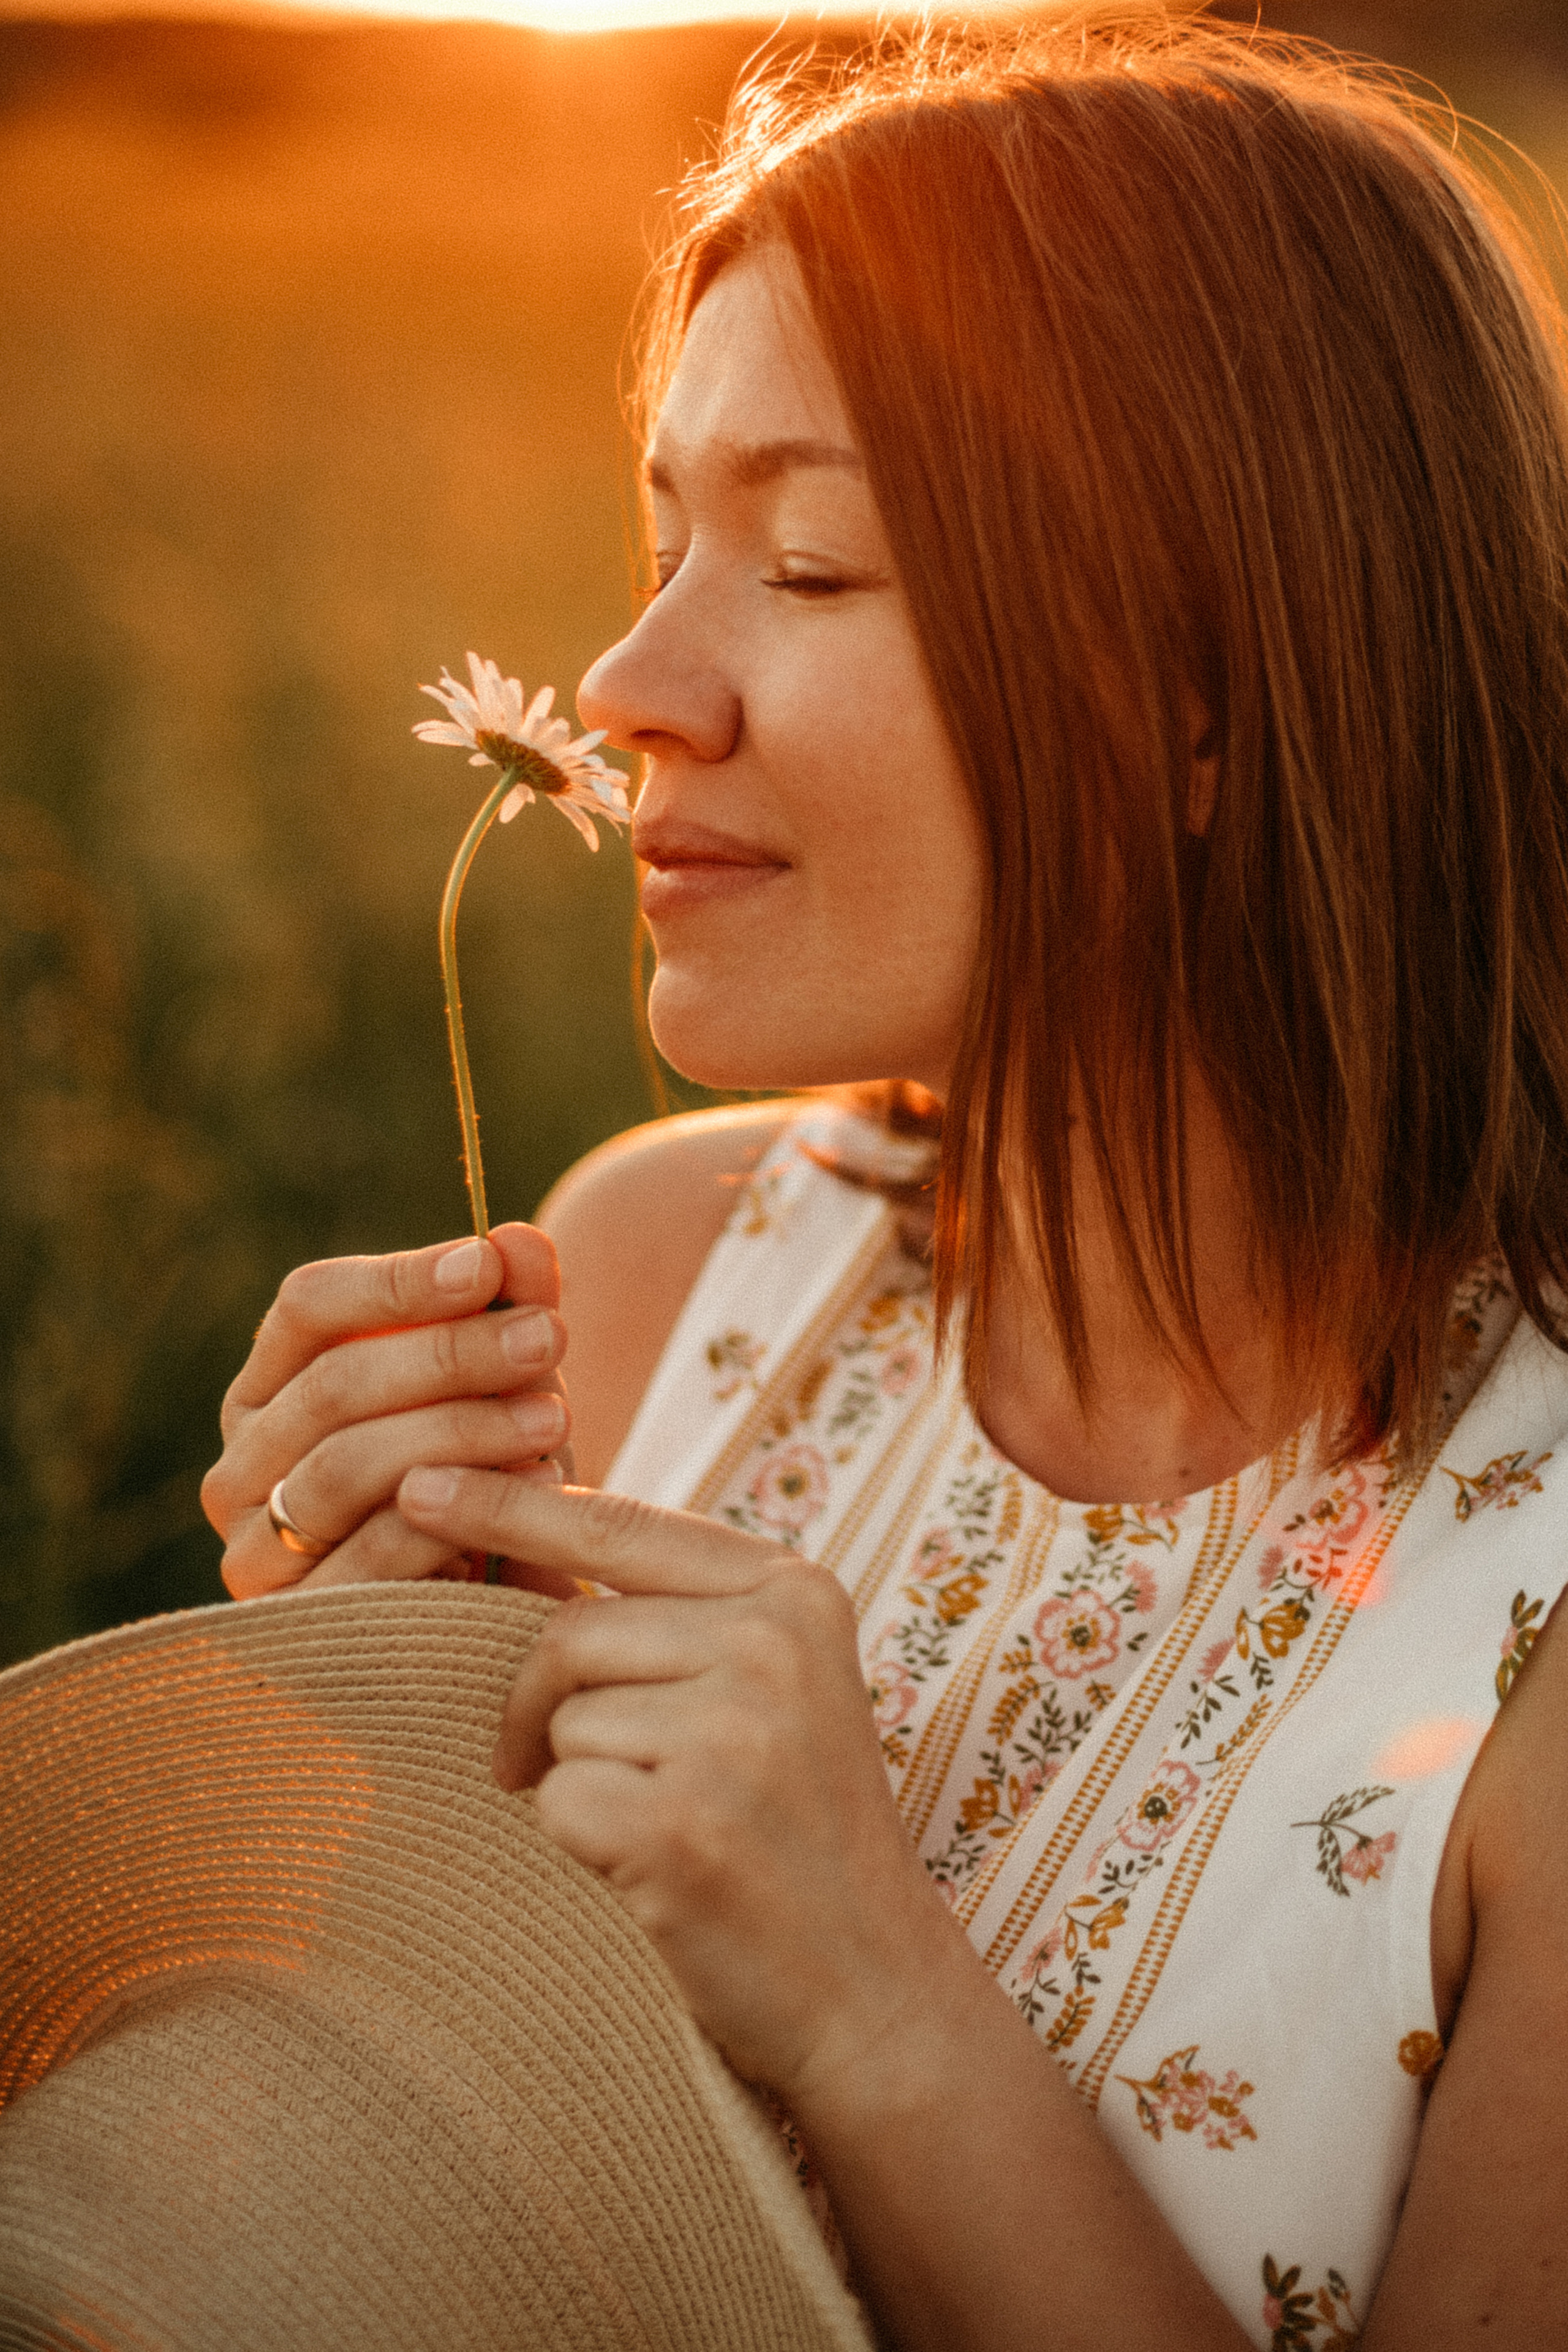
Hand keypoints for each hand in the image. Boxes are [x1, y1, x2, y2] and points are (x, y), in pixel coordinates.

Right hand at [203, 1227, 575, 1598]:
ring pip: (347, 1467)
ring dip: (459, 1433)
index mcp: (273, 1388)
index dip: (397, 1280)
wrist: (498, 1617)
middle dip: (450, 1355)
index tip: (487, 1264)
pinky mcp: (298, 1623)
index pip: (308, 1306)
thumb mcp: (506, 1389)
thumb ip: (510, 1311)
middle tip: (548, 1337)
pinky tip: (534, 1492)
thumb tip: (522, 1241)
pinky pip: (369, 1558)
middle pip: (334, 1384)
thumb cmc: (489, 1481)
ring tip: (554, 1415)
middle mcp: (241, 1466)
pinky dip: (455, 1518)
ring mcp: (256, 1551)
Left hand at [396, 1466, 968, 2098]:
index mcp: (797, 1592)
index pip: (621, 1523)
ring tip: (666, 1826)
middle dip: (547, 1706)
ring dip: (580, 1778)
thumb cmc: (798, 1832)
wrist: (874, 1989)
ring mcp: (735, 1732)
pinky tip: (656, 1874)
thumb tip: (511, 1535)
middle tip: (594, 1776)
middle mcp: (775, 1644)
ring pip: (563, 1718)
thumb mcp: (770, 1686)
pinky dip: (581, 1843)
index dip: (508, 1502)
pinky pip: (558, 1799)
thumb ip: (672, 1612)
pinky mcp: (685, 1825)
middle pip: (572, 1630)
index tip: (417, 1483)